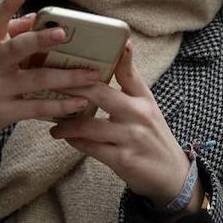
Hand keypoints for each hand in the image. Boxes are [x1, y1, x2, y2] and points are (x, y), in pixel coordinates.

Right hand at [0, 0, 101, 146]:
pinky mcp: (3, 112)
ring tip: (92, 76)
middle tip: (62, 33)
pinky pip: (37, 107)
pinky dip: (61, 105)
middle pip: (17, 48)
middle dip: (40, 40)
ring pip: (36, 79)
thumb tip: (35, 17)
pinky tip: (80, 103)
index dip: (8, 4)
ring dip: (68, 78)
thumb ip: (10, 34)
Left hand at [48, 40, 201, 214]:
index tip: (90, 48)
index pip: (128, 72)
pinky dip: (74, 141)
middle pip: (100, 93)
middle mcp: (139, 114)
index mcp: (144, 99)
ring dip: (66, 124)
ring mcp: (130, 137)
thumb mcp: (148, 108)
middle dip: (71, 87)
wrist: (172, 174)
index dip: (114, 57)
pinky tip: (65, 137)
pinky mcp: (122, 158)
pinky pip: (90, 147)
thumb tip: (115, 58)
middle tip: (50, 85)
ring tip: (54, 124)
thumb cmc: (153, 137)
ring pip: (88, 124)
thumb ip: (131, 86)